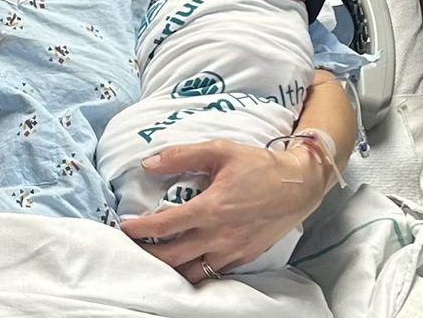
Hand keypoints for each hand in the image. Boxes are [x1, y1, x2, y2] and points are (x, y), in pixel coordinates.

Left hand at [118, 140, 326, 282]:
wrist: (299, 186)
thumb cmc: (259, 165)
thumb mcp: (220, 150)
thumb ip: (181, 155)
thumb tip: (148, 162)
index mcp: (210, 209)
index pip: (164, 225)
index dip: (139, 229)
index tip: (124, 227)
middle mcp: (218, 236)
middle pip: (171, 257)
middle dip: (147, 255)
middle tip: (132, 248)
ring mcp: (232, 251)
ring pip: (190, 272)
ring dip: (170, 266)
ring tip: (156, 257)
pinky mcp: (243, 258)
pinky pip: (212, 272)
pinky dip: (194, 269)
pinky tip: (186, 259)